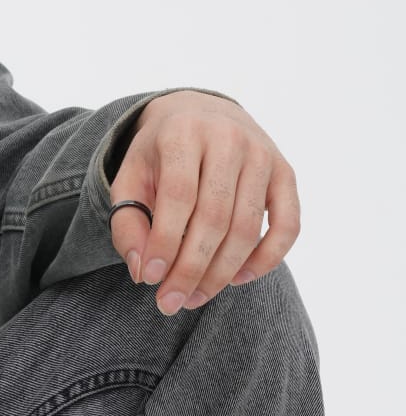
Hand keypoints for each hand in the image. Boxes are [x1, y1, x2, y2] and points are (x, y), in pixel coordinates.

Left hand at [108, 90, 300, 313]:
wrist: (199, 113)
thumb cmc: (160, 156)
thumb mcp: (130, 178)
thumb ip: (127, 222)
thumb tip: (144, 271)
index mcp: (184, 133)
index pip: (179, 197)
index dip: (165, 242)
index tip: (150, 280)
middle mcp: (229, 139)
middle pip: (215, 218)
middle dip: (191, 268)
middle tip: (171, 302)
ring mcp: (263, 154)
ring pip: (248, 227)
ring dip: (222, 272)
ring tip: (194, 297)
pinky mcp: (286, 172)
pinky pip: (288, 225)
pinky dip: (267, 258)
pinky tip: (237, 279)